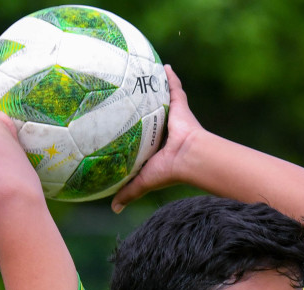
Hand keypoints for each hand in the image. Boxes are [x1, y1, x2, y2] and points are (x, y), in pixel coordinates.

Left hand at [110, 66, 203, 211]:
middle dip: (142, 108)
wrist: (189, 157)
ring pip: (160, 101)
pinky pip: (174, 88)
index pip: (142, 137)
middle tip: (128, 97)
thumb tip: (114, 209)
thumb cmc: (168, 171)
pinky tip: (162, 66)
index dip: (135, 132)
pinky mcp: (180, 106)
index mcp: (156, 147)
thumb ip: (128, 191)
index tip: (123, 126)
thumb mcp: (142, 181)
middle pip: (150, 116)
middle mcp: (164, 131)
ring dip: (154, 89)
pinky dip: (170, 77)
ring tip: (142, 75)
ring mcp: (173, 117)